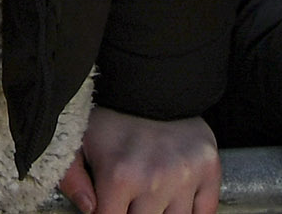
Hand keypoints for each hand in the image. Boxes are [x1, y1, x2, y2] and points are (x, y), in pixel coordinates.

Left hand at [63, 109, 219, 213]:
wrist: (152, 81)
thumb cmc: (111, 116)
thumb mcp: (78, 141)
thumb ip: (71, 179)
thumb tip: (89, 209)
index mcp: (119, 175)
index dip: (108, 213)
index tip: (109, 202)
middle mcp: (155, 180)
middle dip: (134, 212)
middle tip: (130, 196)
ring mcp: (186, 176)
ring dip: (162, 212)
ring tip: (150, 194)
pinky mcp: (209, 169)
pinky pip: (205, 213)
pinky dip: (192, 212)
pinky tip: (175, 198)